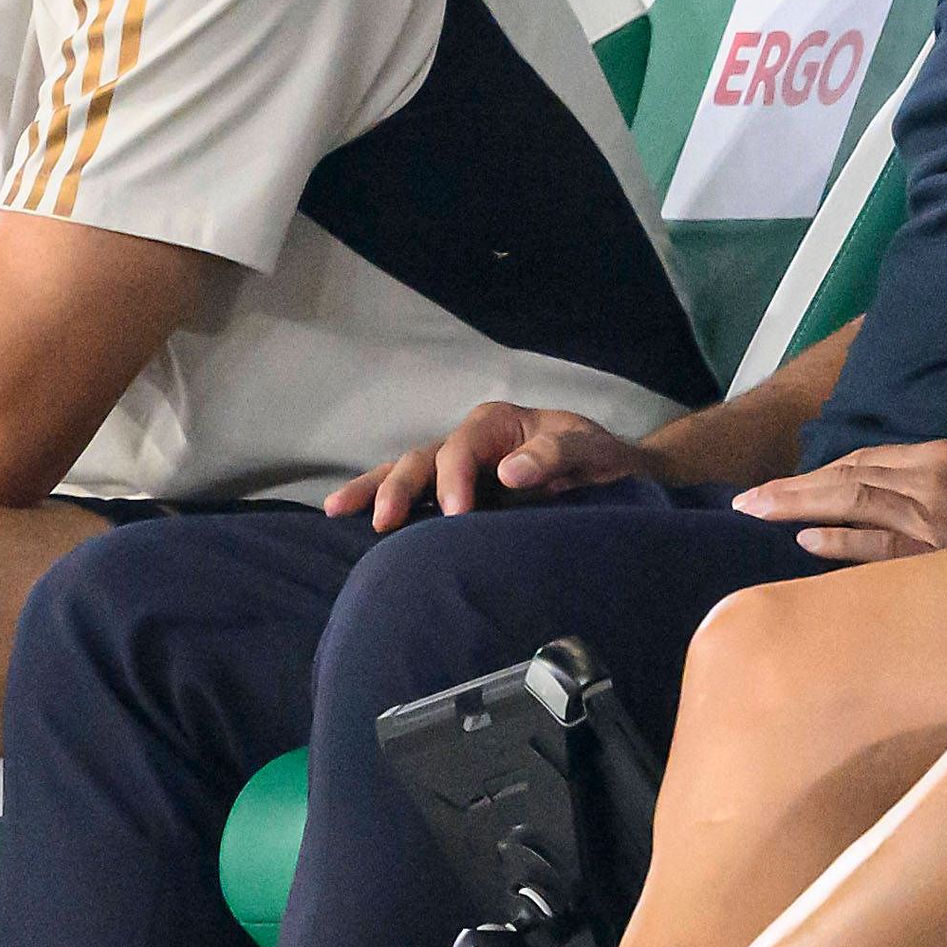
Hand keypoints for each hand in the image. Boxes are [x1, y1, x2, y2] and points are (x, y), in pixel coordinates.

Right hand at [338, 400, 651, 528]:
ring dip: (374, 491)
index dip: (453, 480)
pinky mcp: (454, 496)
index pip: (460, 450)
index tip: (457, 514)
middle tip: (386, 522)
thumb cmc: (594, 455)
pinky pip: (413, 497)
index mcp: (494, 424)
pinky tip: (351, 519)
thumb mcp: (584, 446)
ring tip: (339, 510)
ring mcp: (455, 469)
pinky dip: (382, 502)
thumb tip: (509, 471)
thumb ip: (552, 454)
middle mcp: (466, 443)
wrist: (607, 474)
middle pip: (420, 460)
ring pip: (404, 474)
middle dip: (399, 488)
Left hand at [733, 439, 946, 561]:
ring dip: (800, 508)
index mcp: (941, 456)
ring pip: (852, 504)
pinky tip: (806, 542)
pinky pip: (878, 547)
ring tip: (758, 512)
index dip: (822, 472)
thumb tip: (901, 478)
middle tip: (747, 500)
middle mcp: (927, 480)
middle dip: (793, 488)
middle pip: (846, 478)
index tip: (789, 483)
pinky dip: (841, 542)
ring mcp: (928, 518)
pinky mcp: (933, 554)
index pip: (867, 461)